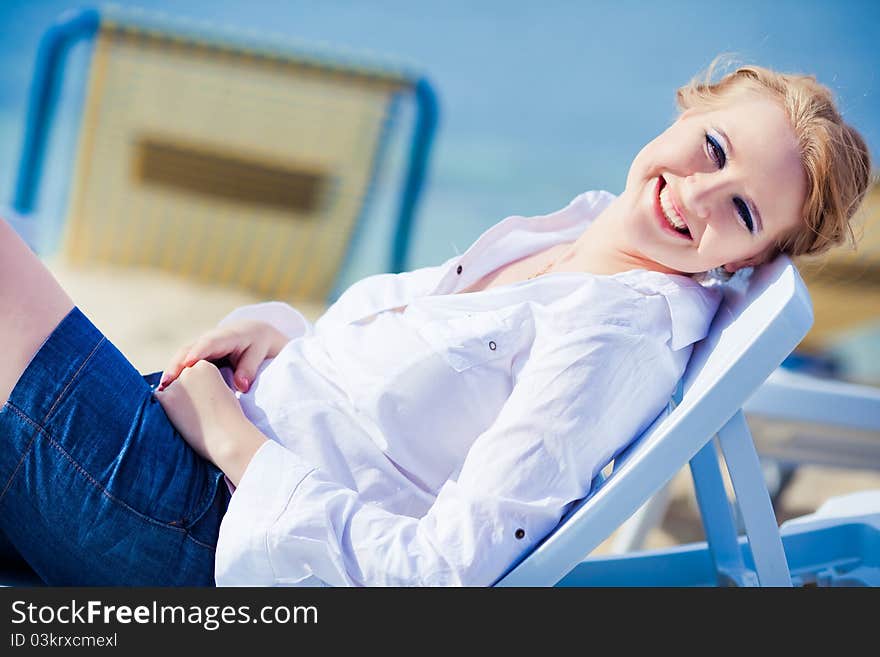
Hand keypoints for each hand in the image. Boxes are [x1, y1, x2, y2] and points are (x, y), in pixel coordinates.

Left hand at [154, 360, 266, 482]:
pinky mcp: (166, 398)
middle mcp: (189, 370)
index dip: (196, 392)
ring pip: (167, 392)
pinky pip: (157, 402)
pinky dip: (165, 410)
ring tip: (193, 417)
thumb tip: (184, 390)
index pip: (189, 375)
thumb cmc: (228, 419)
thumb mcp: (220, 391)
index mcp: (205, 365)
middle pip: (177, 381)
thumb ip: (204, 385)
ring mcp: (177, 383)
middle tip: (200, 412)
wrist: (229, 436)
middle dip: (183, 395)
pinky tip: (180, 418)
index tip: (207, 404)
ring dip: (174, 403)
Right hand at [158, 319, 289, 392]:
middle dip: (176, 365)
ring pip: (181, 357)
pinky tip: (165, 391)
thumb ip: (249, 368)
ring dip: (170, 372)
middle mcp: (207, 339)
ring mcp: (199, 347)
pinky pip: (182, 363)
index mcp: (225, 336)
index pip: (208, 343)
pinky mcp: (195, 355)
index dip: (197, 353)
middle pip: (187, 350)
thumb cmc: (257, 344)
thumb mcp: (258, 353)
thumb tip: (241, 386)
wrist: (252, 333)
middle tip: (166, 384)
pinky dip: (174, 375)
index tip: (187, 365)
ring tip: (161, 391)